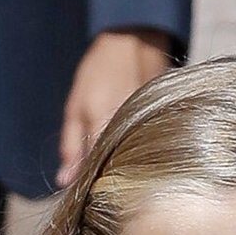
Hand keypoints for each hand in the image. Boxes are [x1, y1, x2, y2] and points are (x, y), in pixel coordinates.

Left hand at [57, 28, 173, 186]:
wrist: (135, 42)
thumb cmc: (99, 72)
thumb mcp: (75, 108)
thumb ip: (71, 147)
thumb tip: (65, 182)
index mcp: (105, 130)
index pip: (97, 175)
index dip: (92, 186)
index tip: (87, 193)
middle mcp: (134, 132)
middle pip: (122, 172)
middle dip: (112, 180)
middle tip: (105, 179)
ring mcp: (155, 128)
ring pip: (142, 161)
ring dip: (132, 167)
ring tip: (124, 161)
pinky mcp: (170, 125)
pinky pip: (156, 149)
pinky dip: (147, 153)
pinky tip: (142, 148)